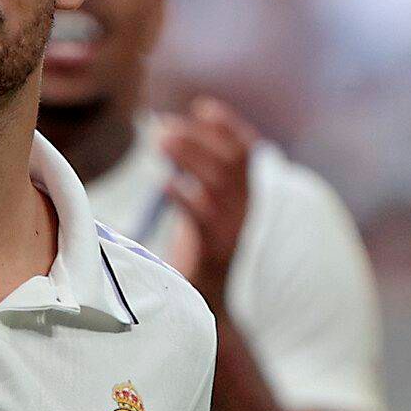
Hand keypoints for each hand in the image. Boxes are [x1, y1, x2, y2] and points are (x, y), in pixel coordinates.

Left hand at [159, 97, 255, 308]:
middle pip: (230, 162)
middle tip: (165, 126)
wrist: (209, 303)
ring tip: (161, 143)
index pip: (247, 151)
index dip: (228, 126)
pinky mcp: (216, 251)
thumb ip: (197, 174)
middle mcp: (247, 210)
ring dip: (190, 159)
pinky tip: (165, 185)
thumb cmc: (200, 249)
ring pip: (217, 185)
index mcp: (248, 196)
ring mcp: (234, 231)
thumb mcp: (203, 205)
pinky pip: (204, 219)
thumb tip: (173, 133)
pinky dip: (185, 198)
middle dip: (199, 138)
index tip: (202, 107)